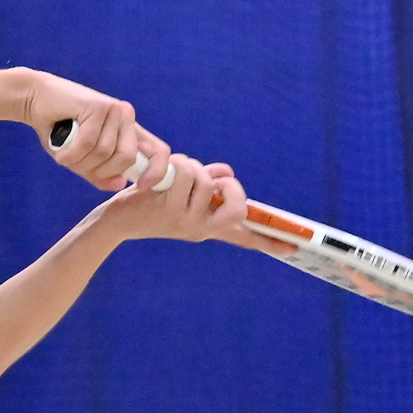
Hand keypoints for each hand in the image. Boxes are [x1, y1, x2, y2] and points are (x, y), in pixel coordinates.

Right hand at [20, 72, 172, 191]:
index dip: (156, 173)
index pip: (159, 151)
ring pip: (106, 152)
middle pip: (127, 158)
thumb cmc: (58, 132)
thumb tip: (120, 184)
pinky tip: (61, 151)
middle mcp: (126, 117)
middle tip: (80, 167)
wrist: (35, 100)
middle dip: (101, 171)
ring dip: (81, 161)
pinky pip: (89, 143)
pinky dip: (71, 154)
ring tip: (66, 154)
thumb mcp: (81, 161)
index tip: (141, 186)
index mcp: (129, 130)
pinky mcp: (99, 105)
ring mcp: (114, 109)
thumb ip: (100, 174)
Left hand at [97, 156, 277, 248]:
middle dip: (229, 186)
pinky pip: (186, 174)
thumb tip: (225, 174)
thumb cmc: (150, 203)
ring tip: (172, 176)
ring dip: (192, 167)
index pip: (245, 237)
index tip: (296, 247)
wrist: (116, 220)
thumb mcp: (183, 193)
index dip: (270, 241)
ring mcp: (187, 222)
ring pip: (206, 182)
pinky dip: (177, 165)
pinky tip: (161, 178)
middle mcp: (202, 229)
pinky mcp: (170, 210)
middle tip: (213, 181)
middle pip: (237, 208)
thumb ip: (209, 183)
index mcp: (208, 227)